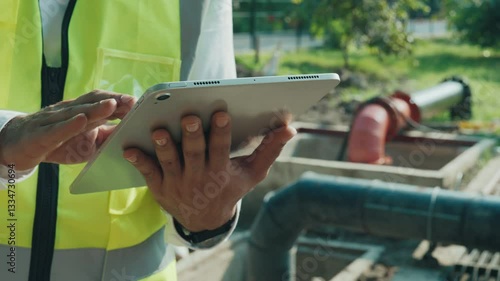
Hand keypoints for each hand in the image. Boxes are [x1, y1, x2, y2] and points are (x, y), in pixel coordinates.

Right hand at [0, 90, 135, 169]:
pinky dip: (69, 125)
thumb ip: (107, 135)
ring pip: (76, 112)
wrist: (17, 146)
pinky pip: (55, 129)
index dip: (121, 101)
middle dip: (114, 100)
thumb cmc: (57, 143)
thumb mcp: (86, 142)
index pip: (103, 102)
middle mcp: (69, 111)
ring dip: (96, 108)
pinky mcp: (40, 135)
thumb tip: (133, 134)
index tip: (141, 102)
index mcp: (81, 112)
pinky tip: (81, 121)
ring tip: (112, 105)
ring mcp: (53, 121)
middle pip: (92, 101)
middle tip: (132, 101)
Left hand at [123, 112, 295, 231]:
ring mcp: (177, 182)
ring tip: (158, 130)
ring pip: (169, 162)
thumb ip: (270, 149)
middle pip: (194, 154)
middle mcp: (198, 177)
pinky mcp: (159, 186)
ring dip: (164, 147)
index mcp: (221, 171)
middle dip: (192, 136)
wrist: (204, 218)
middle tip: (188, 117)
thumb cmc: (230, 187)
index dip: (220, 132)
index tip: (220, 113)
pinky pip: (147, 173)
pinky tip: (127, 148)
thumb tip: (290, 127)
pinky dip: (138, 161)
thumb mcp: (252, 172)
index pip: (221, 150)